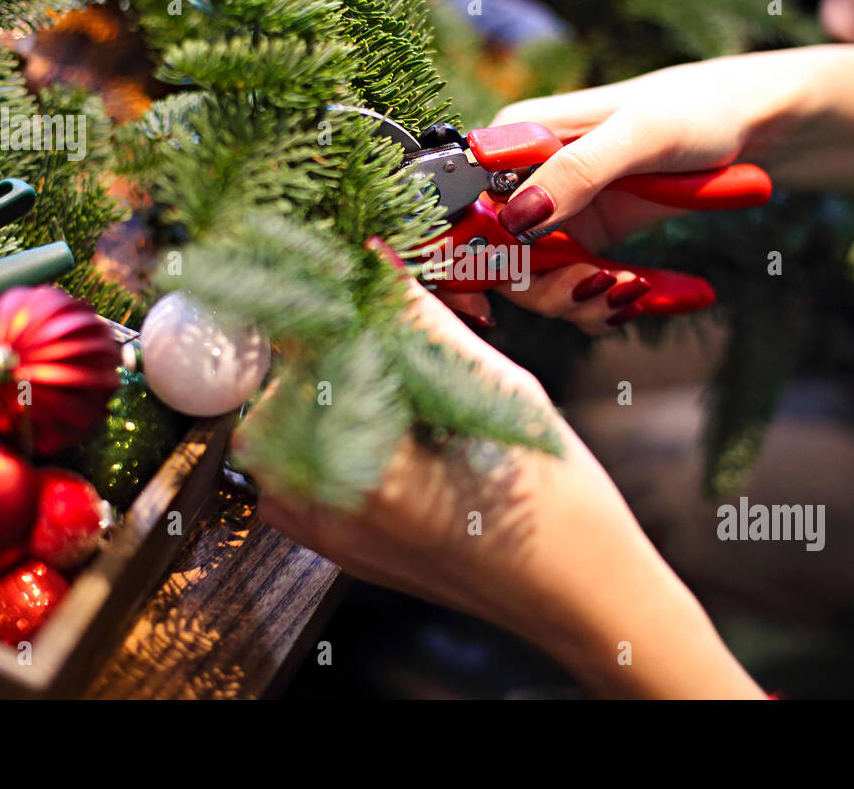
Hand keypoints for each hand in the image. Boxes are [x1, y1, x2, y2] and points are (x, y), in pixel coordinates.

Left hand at [254, 241, 763, 697]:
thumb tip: (373, 261)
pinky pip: (291, 472)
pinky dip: (317, 432)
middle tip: (368, 323)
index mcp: (370, 464)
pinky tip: (377, 421)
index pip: (303, 353)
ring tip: (380, 377)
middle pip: (279, 391)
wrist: (575, 593)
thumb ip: (422, 325)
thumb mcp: (497, 393)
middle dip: (315, 345)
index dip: (317, 301)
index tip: (331, 271)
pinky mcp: (334, 546)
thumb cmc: (556, 502)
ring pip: (278, 431)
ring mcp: (326, 534)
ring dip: (313, 389)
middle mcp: (330, 506)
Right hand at [444, 55, 809, 333]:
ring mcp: (555, 214)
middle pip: (499, 261)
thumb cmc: (695, 111)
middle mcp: (525, 181)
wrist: (748, 127)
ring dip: (584, 302)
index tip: (483, 304)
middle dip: (548, 289)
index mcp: (515, 142)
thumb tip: (517, 218)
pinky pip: (577, 290)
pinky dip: (608, 304)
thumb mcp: (639, 135)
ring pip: (538, 286)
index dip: (462, 260)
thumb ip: (577, 171)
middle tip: (600, 287)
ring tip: (637, 292)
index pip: (461, 209)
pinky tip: (650, 293)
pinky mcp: (586, 240)